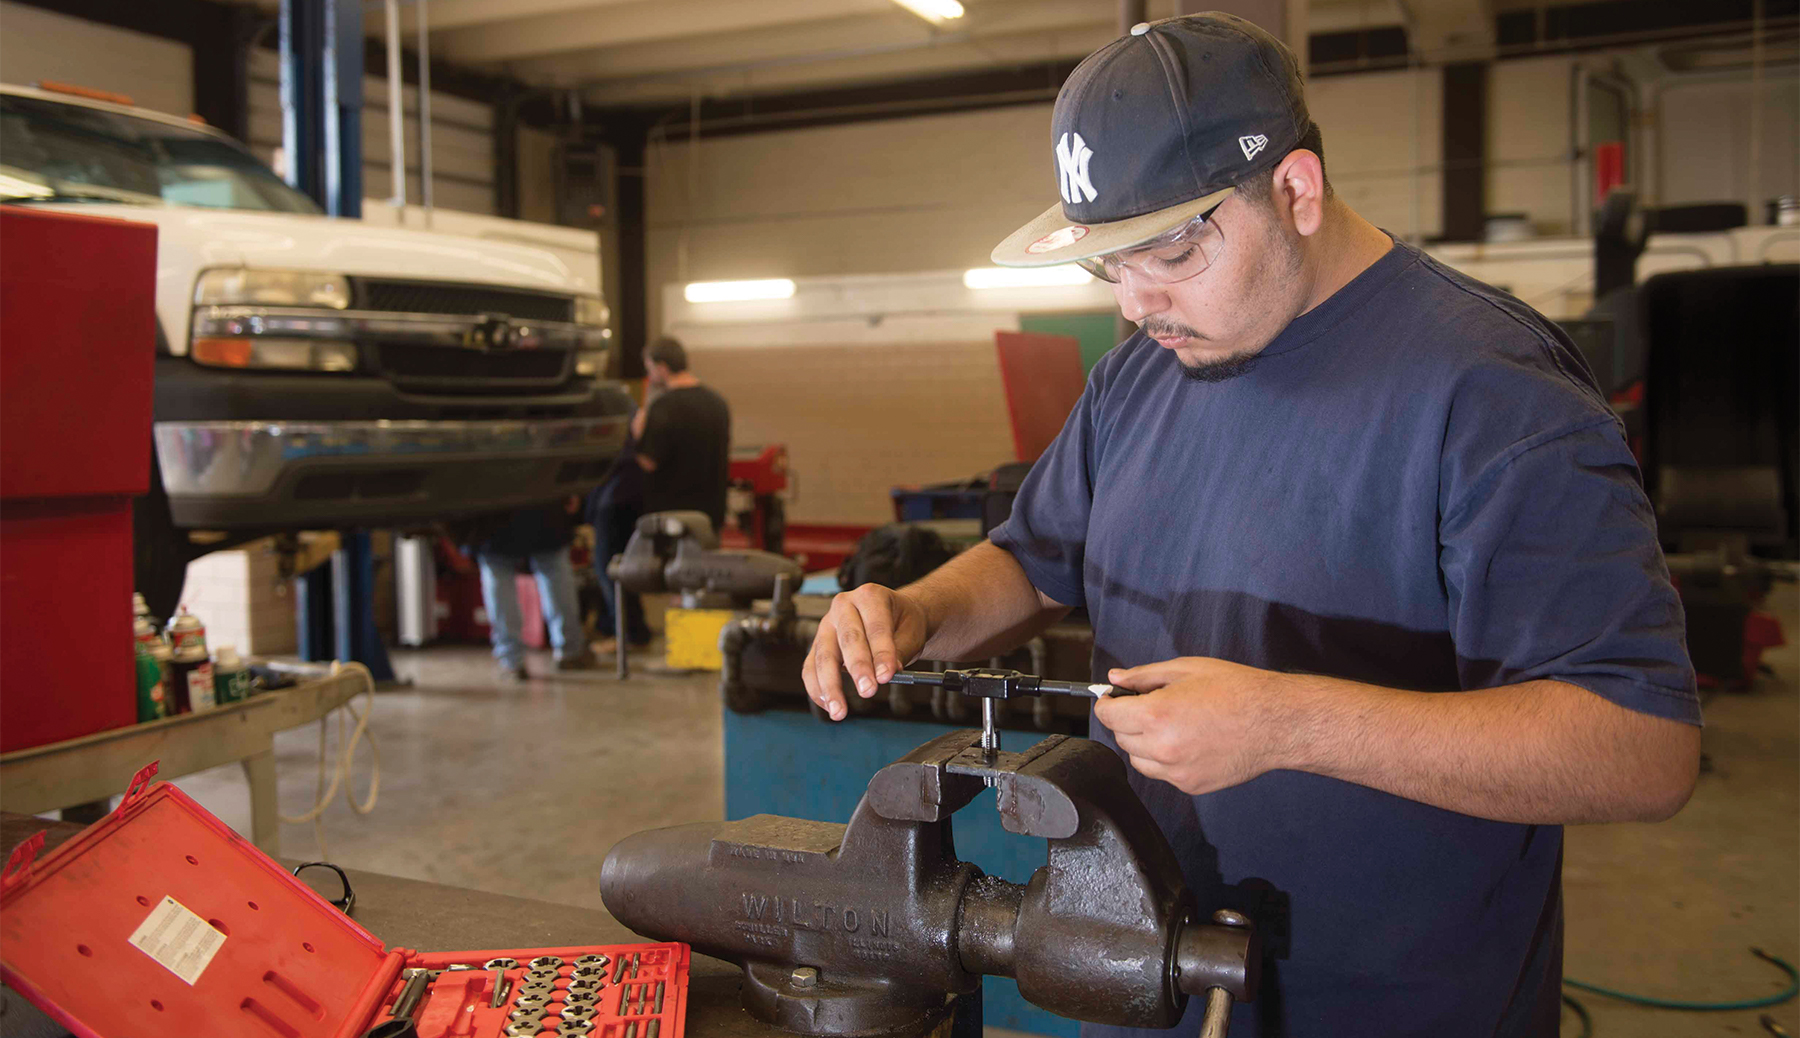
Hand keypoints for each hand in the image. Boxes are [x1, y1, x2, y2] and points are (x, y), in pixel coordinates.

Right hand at [803, 584, 928, 720]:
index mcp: (870, 596)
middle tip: (868, 690)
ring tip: (840, 710)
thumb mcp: (912, 632)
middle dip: (857, 668)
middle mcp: (844, 606)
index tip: (886, 675)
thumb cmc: (902, 622)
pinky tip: (829, 706)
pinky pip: (811, 668)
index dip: (881, 652)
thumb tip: (889, 670)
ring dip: (831, 686)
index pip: (875, 626)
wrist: (894, 618)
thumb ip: (900, 650)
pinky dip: (817, 690)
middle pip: (847, 639)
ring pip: (823, 656)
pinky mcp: (818, 645)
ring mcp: (827, 625)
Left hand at [1093, 657, 1291, 794]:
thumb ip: (1143, 676)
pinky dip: (1164, 759)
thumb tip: (1115, 679)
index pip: (1108, 715)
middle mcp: (1163, 748)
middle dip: (1126, 720)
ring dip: (1142, 742)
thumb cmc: (1238, 691)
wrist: (1276, 722)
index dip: (1107, 703)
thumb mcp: (1186, 669)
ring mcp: (1176, 771)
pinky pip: (1161, 773)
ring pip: (1138, 759)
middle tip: (1147, 705)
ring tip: (1170, 723)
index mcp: (1157, 715)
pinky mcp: (1191, 785)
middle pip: (1120, 737)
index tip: (1112, 699)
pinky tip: (1186, 740)